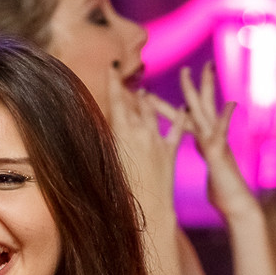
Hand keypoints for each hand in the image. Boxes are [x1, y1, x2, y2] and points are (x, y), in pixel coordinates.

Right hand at [106, 64, 185, 212]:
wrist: (150, 210)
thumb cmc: (122, 192)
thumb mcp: (106, 164)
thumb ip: (103, 142)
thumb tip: (92, 129)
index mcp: (123, 133)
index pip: (118, 100)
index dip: (115, 81)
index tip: (113, 64)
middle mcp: (141, 131)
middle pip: (134, 103)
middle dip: (129, 90)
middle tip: (126, 77)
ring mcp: (157, 140)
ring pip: (152, 113)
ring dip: (147, 101)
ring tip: (144, 92)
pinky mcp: (169, 152)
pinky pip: (175, 130)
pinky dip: (178, 117)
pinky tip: (183, 108)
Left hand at [179, 64, 257, 219]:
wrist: (236, 204)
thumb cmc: (221, 191)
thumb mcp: (209, 168)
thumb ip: (207, 153)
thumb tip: (204, 149)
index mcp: (203, 140)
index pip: (187, 117)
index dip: (174, 105)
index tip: (167, 91)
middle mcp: (209, 137)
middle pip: (197, 106)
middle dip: (191, 86)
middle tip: (186, 66)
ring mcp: (215, 143)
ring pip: (204, 112)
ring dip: (200, 91)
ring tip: (198, 71)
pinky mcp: (219, 153)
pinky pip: (221, 133)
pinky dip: (226, 118)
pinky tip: (232, 103)